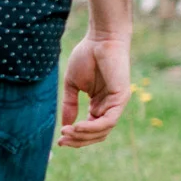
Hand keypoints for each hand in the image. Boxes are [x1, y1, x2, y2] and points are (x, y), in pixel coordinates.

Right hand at [60, 33, 129, 147]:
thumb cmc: (87, 56)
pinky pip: (107, 121)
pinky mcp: (121, 98)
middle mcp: (109, 107)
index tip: (59, 140)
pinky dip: (92, 127)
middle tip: (61, 141)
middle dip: (78, 140)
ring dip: (83, 135)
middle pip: (97, 135)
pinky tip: (77, 126)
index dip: (75, 137)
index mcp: (99, 104)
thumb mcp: (73, 85)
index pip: (90, 129)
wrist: (100, 39)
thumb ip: (70, 105)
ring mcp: (117, 104)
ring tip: (67, 132)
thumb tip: (65, 126)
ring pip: (102, 131)